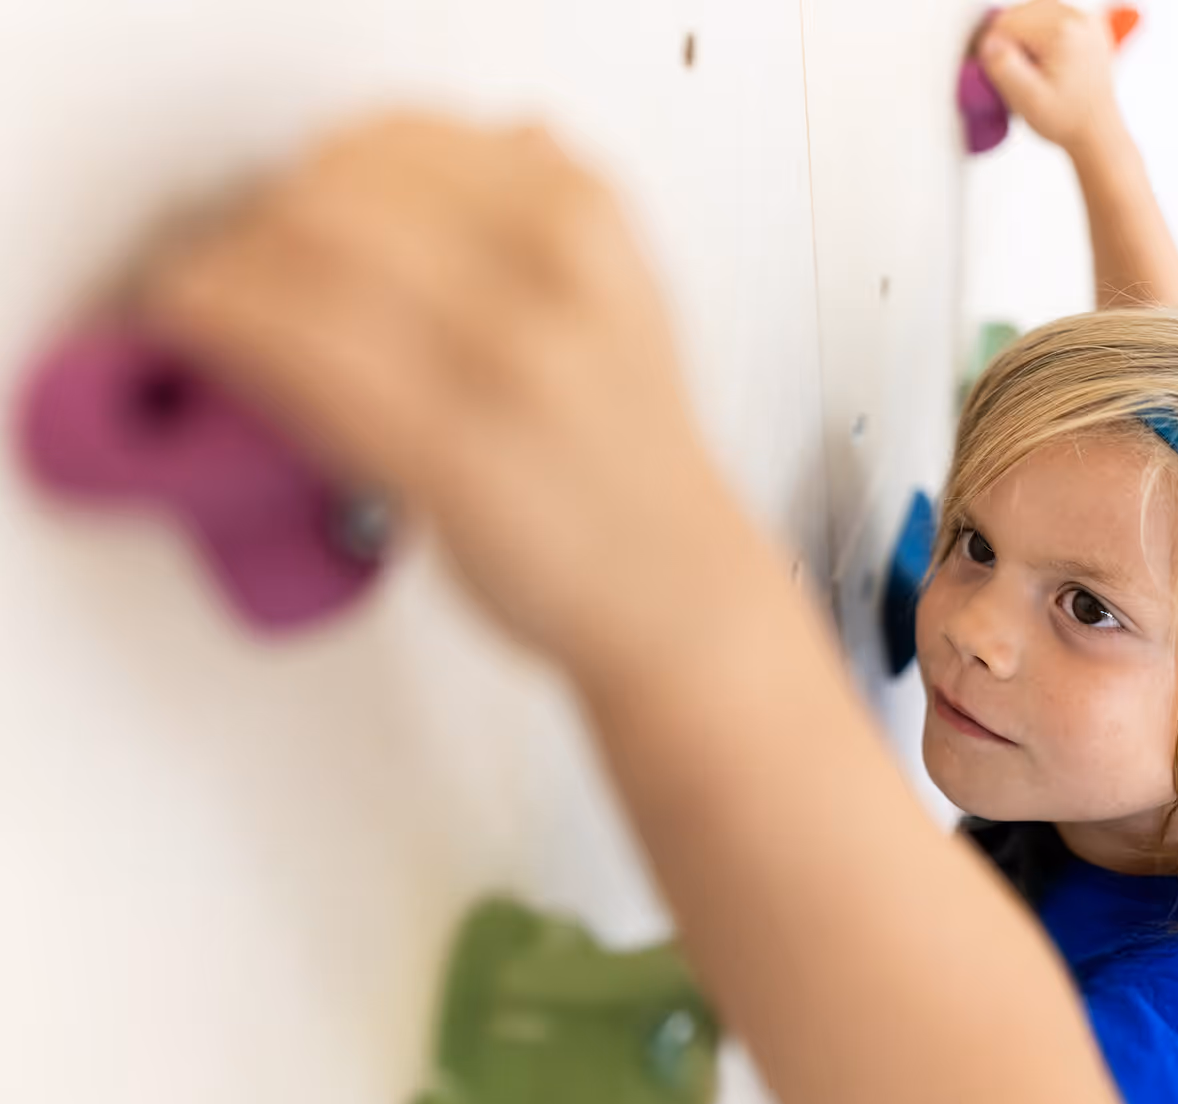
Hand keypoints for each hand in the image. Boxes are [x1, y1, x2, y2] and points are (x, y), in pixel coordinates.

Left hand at [133, 109, 700, 669]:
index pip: (403, 137)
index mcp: (589, 220)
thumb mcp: (625, 302)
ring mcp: (503, 363)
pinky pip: (297, 356)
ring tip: (210, 300)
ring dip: (226, 270)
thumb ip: (556, 217)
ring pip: (303, 256)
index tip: (299, 207)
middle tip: (248, 264)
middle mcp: (552, 276)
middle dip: (266, 217)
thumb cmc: (634, 469)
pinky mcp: (448, 453)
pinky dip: (222, 328)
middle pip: (339, 185)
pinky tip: (202, 332)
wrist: (676, 594)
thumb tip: (477, 145)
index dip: (322, 168)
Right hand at [974, 1, 1126, 156]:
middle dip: (1009, 40)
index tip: (994, 71)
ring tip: (1031, 68)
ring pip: (1034, 13)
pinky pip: (1051, 18)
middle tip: (1015, 74)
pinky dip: (1040, 36)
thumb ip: (1004, 67)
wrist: (1098, 131)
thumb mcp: (1027, 100)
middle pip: (1020, 13)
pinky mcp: (1088, 27)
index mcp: (1061, 32)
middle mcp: (1077, 20)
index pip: (1007, 22)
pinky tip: (1044, 61)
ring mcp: (1086, 22)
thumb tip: (989, 42)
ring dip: (1023, 36)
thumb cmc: (1068, 120)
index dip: (992, 47)